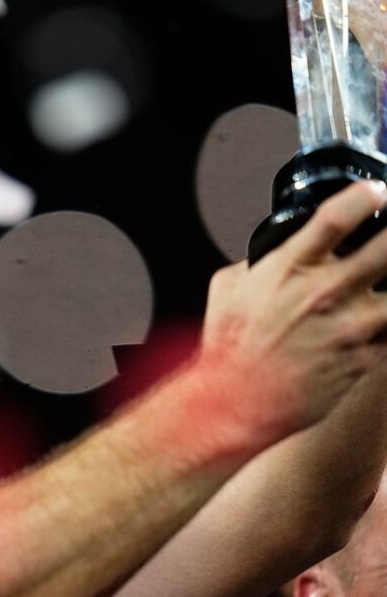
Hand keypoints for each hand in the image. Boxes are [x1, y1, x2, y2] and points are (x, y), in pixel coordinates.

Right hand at [200, 179, 386, 442]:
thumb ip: (256, 264)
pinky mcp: (365, 357)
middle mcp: (324, 292)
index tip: (377, 192)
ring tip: (384, 279)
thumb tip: (275, 253)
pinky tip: (379, 314)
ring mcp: (350, 326)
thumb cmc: (228, 350)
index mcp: (287, 269)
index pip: (337, 216)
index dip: (367, 195)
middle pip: (386, 245)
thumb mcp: (226, 290)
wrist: (235, 404)